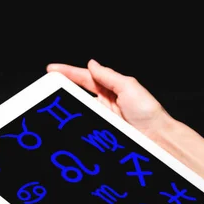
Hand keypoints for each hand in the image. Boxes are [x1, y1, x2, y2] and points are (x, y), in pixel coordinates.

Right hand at [47, 59, 173, 140]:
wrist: (157, 138)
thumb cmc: (148, 112)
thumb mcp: (129, 86)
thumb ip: (109, 75)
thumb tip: (92, 65)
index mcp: (111, 89)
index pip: (85, 78)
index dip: (68, 72)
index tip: (52, 70)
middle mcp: (104, 103)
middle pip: (77, 92)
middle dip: (61, 88)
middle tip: (47, 85)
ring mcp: (101, 118)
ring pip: (78, 110)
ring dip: (66, 106)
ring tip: (52, 103)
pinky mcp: (99, 133)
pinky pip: (83, 127)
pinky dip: (74, 125)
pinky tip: (65, 122)